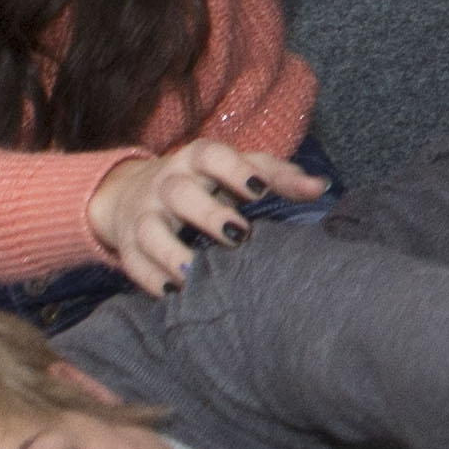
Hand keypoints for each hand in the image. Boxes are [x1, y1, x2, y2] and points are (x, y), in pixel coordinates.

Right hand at [85, 140, 327, 296]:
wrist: (134, 193)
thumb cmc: (206, 183)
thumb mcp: (238, 170)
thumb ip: (278, 176)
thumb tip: (321, 188)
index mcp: (197, 160)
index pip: (212, 155)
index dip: (235, 170)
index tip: (260, 190)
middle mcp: (167, 183)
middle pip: (180, 192)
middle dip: (207, 213)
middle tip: (237, 235)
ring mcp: (143, 213)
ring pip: (150, 230)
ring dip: (171, 252)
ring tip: (194, 273)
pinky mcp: (127, 243)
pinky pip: (133, 262)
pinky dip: (150, 279)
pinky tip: (171, 294)